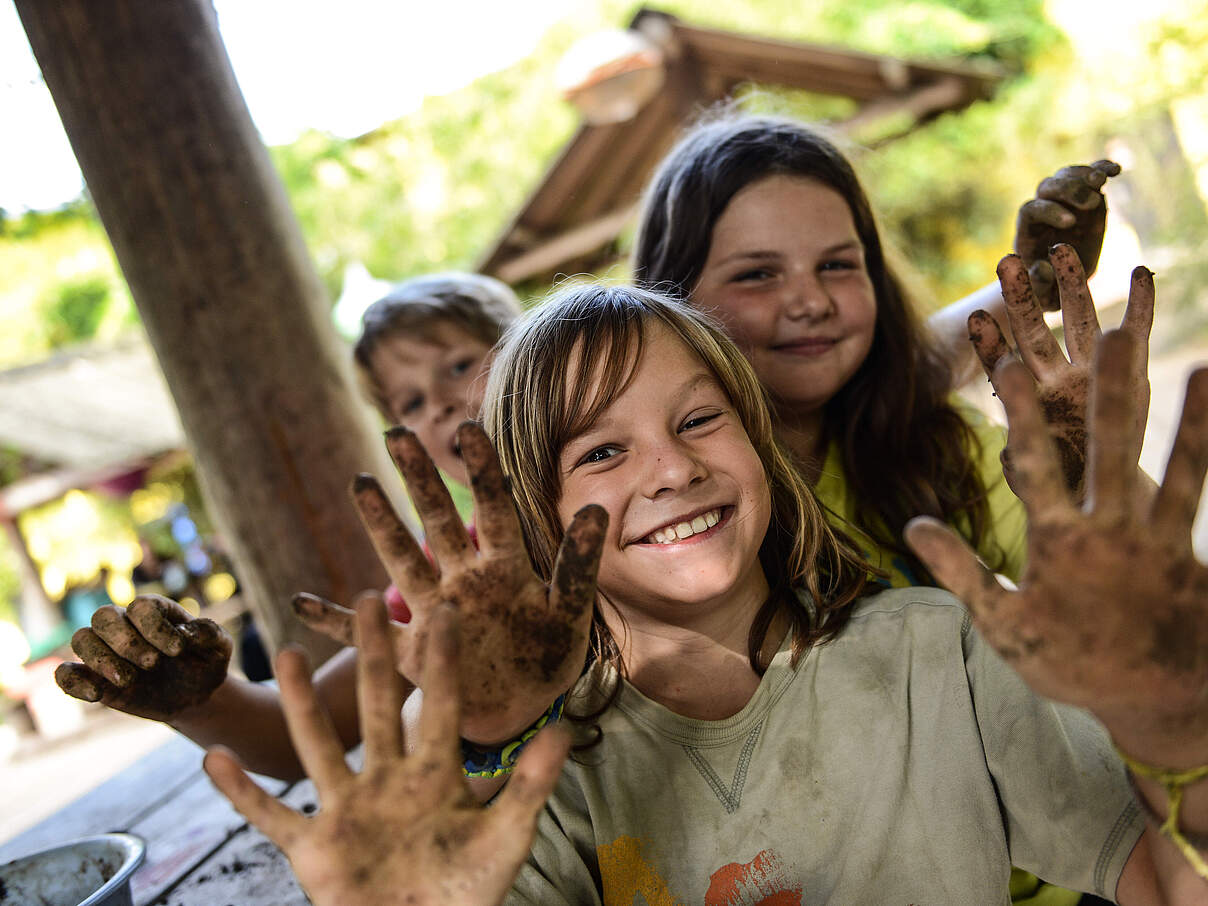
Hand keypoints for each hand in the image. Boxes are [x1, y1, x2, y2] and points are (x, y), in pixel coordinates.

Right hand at [54, 594, 230, 720]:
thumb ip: (209, 633)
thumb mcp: (220, 647)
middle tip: (152, 664)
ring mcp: (107, 652)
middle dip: (126, 641)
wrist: (196, 696)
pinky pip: (65, 674)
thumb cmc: (206, 663)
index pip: (140, 606)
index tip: (178, 651)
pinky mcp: (95, 679)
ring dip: (101, 659)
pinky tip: (97, 695)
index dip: (155, 627)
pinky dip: (72, 682)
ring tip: (129, 680)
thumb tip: (184, 631)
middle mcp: (126, 626)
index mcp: (155, 611)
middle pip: (103, 616)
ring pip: (81, 639)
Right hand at [205, 600, 568, 905]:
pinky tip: (212, 759)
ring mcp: (348, 811)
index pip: (441, 707)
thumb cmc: (468, 892)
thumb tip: (563, 730)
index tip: (444, 609)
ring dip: (301, 705)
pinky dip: (242, 794)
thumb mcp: (506, 837)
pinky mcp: (314, 849)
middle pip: (378, 709)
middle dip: (375, 656)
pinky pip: (271, 818)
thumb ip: (530, 785)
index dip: (442, 662)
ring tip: (287, 655)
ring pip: (319, 748)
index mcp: (436, 776)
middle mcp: (388, 780)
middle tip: (369, 598)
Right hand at [295, 421, 605, 743]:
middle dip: (419, 478)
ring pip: (401, 560)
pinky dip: (333, 622)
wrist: (522, 713)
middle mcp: (464, 580)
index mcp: (506, 569)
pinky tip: (300, 604)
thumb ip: (578, 564)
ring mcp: (434, 612)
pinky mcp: (412, 652)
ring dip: (381, 524)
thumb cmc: (548, 658)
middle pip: (437, 522)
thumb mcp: (570, 613)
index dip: (481, 470)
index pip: (493, 509)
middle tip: (397, 434)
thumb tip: (597, 506)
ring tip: (361, 483)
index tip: (467, 428)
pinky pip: (367, 635)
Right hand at [905, 330, 1207, 753]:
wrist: (1154, 701)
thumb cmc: (1070, 662)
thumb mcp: (1005, 624)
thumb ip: (962, 571)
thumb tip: (914, 526)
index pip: (1032, 465)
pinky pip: (1199, 493)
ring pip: (1169, 466)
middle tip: (1112, 335)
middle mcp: (1110, 533)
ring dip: (1179, 415)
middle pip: (1107, 450)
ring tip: (1191, 364)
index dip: (1019, 413)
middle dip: (1107, 391)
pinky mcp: (1188, 551)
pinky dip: (1205, 450)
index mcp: (1058, 545)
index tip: (1007, 364)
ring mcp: (1156, 540)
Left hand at [967, 247, 1152, 500]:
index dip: (990, 343)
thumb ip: (1022, 468)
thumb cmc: (1060, 488)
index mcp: (1027, 399)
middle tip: (1006, 261)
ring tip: (1061, 251)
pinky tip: (1142, 273)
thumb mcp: (1038, 481)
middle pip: (1034, 331)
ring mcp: (1092, 370)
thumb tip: (1006, 457)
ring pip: (1078, 320)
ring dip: (1071, 285)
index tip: (974, 317)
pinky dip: (1142, 304)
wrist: (1102, 497)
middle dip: (1020, 298)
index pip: (1002, 364)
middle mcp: (1056, 378)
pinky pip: (1138, 332)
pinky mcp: (1132, 372)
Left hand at [1015, 160, 1119, 309]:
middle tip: (1091, 201)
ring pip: (1066, 176)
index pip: (1031, 210)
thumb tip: (1042, 268)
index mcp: (1028, 231)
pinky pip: (1089, 175)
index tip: (1070, 223)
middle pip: (1048, 187)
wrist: (1064, 280)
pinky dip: (1101, 168)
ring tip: (1102, 181)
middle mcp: (1042, 210)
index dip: (1049, 212)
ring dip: (1084, 174)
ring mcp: (1064, 200)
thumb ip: (1040, 283)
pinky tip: (1116, 170)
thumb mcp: (1044, 294)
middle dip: (1068, 191)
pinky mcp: (1085, 196)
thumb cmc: (1049, 289)